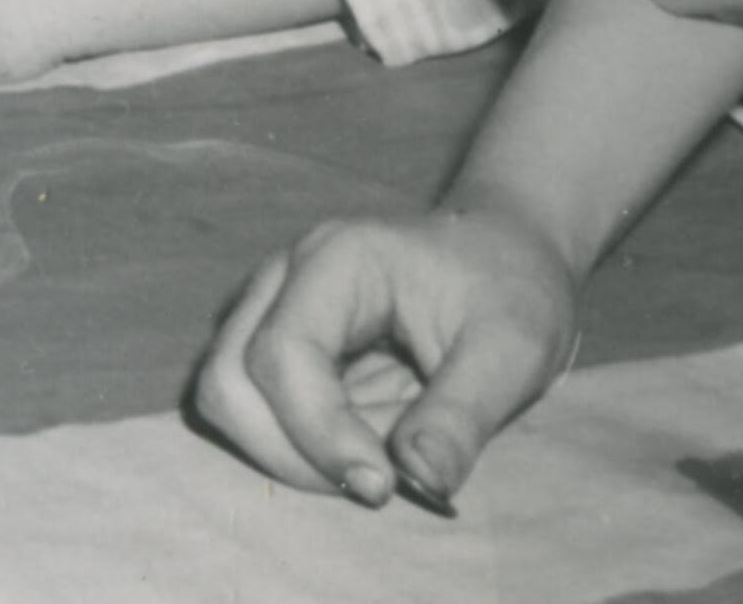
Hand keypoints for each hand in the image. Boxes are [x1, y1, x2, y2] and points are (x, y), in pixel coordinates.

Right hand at [191, 199, 586, 511]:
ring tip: (384, 456)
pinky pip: (259, 411)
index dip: (319, 432)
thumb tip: (421, 483)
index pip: (282, 354)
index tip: (385, 487)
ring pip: (231, 400)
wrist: (502, 256)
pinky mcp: (280, 345)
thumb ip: (463, 416)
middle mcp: (284, 279)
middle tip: (382, 482)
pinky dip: (307, 448)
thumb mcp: (513, 351)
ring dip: (298, 454)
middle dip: (294, 452)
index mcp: (336, 260)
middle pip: (229, 380)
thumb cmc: (511, 290)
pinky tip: (370, 444)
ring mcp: (272, 310)